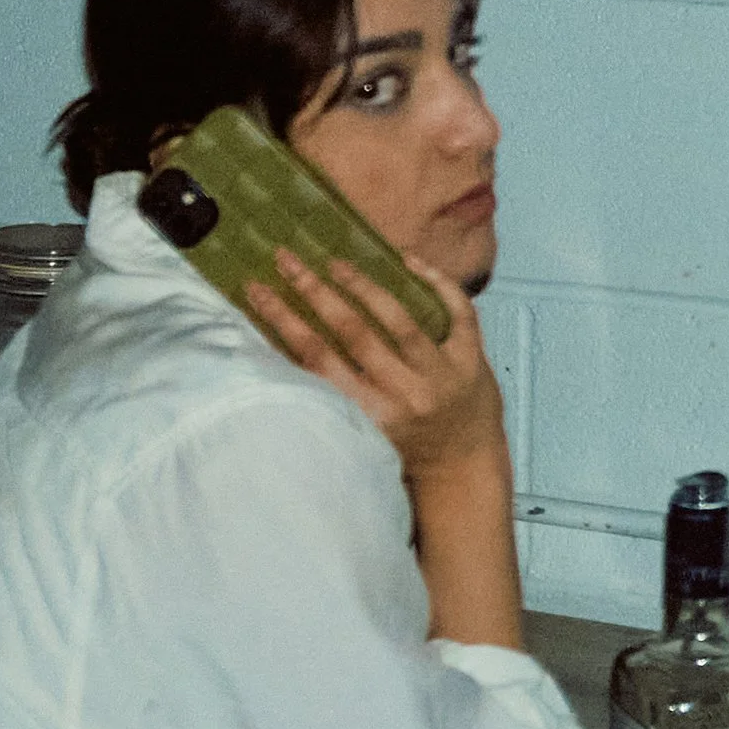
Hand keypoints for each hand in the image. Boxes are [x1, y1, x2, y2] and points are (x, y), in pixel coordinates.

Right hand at [247, 250, 521, 647]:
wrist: (463, 470)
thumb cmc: (402, 451)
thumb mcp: (361, 429)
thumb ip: (331, 394)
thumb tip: (278, 345)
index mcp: (369, 415)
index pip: (317, 359)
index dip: (282, 320)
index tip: (256, 288)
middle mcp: (405, 394)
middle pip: (353, 332)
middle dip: (313, 290)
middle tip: (286, 258)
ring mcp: (442, 376)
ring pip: (401, 319)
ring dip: (364, 285)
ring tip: (335, 261)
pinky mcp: (471, 361)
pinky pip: (458, 311)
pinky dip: (436, 282)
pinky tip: (408, 260)